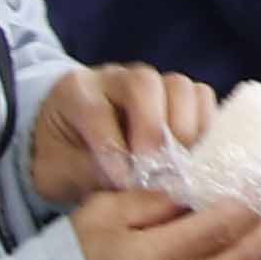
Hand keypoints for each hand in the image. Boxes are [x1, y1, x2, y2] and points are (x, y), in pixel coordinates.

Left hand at [29, 60, 218, 212]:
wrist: (69, 146)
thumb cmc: (60, 158)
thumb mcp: (56, 172)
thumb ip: (87, 173)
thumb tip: (130, 181)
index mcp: (75, 91)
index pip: (97, 110)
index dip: (112, 147)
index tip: (122, 182)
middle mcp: (115, 78)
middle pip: (144, 84)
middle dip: (153, 130)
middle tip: (154, 170)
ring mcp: (151, 82)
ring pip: (179, 87)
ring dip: (184, 129)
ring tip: (177, 166)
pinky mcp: (178, 96)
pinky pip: (202, 98)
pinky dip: (204, 127)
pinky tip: (192, 158)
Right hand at [78, 187, 260, 259]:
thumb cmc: (74, 257)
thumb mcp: (103, 212)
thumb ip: (153, 200)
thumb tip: (197, 189)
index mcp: (151, 257)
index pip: (219, 226)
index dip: (247, 203)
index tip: (260, 183)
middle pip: (239, 258)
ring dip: (255, 254)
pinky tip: (236, 258)